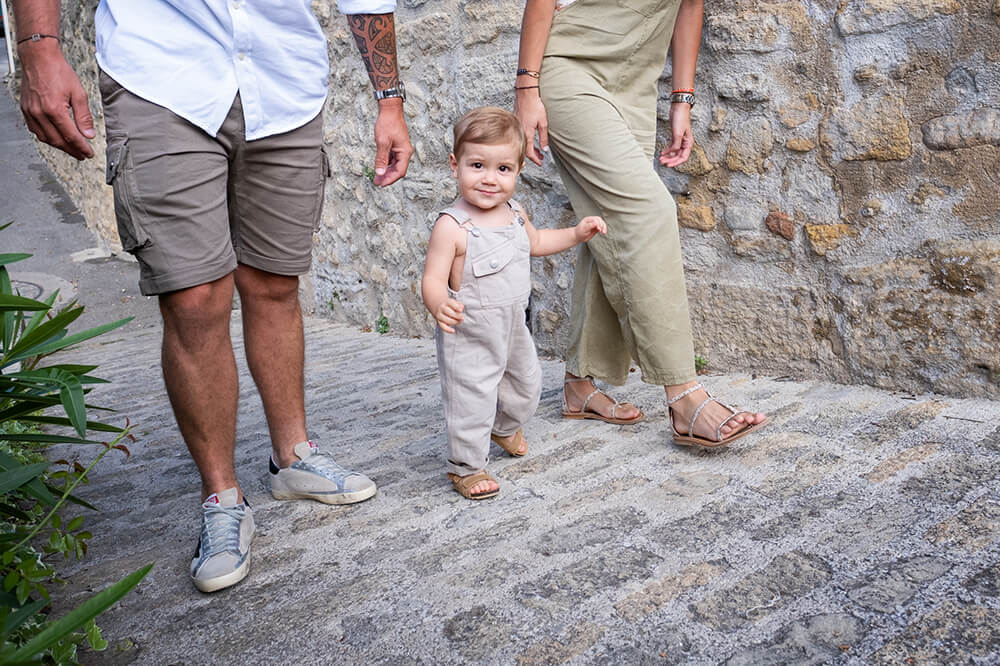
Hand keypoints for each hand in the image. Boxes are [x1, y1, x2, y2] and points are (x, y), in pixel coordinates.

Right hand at [18, 41, 94, 159]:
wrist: (39, 58)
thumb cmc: (58, 71)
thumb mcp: (79, 93)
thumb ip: (84, 117)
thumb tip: (88, 134)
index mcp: (54, 110)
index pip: (70, 136)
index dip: (81, 148)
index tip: (88, 153)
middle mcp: (39, 113)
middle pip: (57, 140)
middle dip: (71, 150)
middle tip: (82, 154)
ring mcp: (30, 112)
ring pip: (45, 138)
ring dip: (59, 146)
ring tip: (71, 149)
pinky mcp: (25, 109)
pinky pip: (35, 130)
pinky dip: (46, 137)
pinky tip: (55, 138)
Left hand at [372, 98, 412, 185]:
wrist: (390, 109)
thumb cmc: (388, 123)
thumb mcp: (383, 142)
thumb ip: (381, 159)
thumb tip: (379, 172)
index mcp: (405, 152)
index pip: (400, 171)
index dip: (390, 179)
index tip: (381, 184)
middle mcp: (405, 152)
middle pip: (398, 170)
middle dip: (387, 177)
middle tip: (376, 182)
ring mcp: (401, 149)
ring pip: (395, 165)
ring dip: (386, 171)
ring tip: (376, 176)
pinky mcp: (396, 146)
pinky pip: (392, 159)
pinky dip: (386, 164)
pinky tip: (379, 166)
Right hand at [434, 298, 464, 332]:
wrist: (437, 306)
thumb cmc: (448, 305)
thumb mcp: (453, 302)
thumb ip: (458, 304)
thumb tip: (461, 307)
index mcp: (445, 302)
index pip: (450, 303)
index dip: (456, 307)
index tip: (461, 310)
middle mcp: (441, 308)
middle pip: (448, 312)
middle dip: (456, 316)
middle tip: (462, 317)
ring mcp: (439, 315)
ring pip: (446, 319)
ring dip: (454, 322)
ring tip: (460, 322)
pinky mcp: (438, 321)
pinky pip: (442, 326)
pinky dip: (447, 330)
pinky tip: (453, 331)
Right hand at [514, 89, 548, 165]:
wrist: (526, 94)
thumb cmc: (534, 105)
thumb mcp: (543, 123)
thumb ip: (544, 137)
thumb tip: (545, 149)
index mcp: (527, 133)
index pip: (529, 152)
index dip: (535, 159)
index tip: (540, 163)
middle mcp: (520, 132)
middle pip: (525, 149)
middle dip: (533, 155)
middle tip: (541, 157)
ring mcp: (517, 128)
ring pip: (523, 143)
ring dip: (530, 148)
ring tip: (538, 150)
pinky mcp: (517, 123)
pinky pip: (521, 136)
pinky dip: (526, 141)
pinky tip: (531, 140)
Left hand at [574, 215, 606, 242]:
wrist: (578, 237)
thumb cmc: (579, 232)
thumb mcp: (583, 229)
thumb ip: (590, 226)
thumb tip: (596, 223)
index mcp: (588, 219)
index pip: (595, 219)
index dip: (598, 224)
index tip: (598, 229)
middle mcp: (592, 221)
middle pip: (600, 220)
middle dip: (602, 225)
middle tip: (601, 231)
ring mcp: (594, 224)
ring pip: (602, 223)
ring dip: (604, 227)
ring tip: (604, 232)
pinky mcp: (596, 228)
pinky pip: (602, 227)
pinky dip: (604, 229)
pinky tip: (603, 232)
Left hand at [659, 103, 692, 167]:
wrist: (678, 108)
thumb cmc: (681, 118)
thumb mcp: (678, 133)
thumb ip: (676, 145)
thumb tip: (673, 153)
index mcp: (689, 143)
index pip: (683, 157)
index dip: (676, 162)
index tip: (668, 165)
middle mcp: (685, 143)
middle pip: (678, 156)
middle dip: (670, 160)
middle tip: (662, 162)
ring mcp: (680, 140)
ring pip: (674, 152)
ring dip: (668, 156)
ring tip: (661, 159)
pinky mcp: (676, 137)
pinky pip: (672, 147)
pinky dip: (667, 151)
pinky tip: (662, 153)